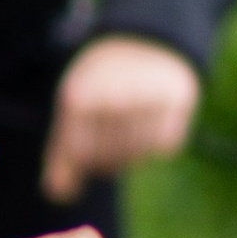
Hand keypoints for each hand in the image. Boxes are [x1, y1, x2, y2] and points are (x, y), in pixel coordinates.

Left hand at [41, 34, 198, 200]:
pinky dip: (158, 142)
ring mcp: (146, 101)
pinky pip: (165, 148)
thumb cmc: (99, 83)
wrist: (143, 40)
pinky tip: (151, 118)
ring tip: (130, 123)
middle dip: (108, 156)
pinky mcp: (177, 102)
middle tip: (112, 128)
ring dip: (133, 151)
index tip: (89, 144)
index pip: (81, 158)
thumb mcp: (72, 108)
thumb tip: (58, 196)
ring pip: (138, 158)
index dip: (85, 160)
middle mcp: (112, 100)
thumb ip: (61, 155)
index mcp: (79, 101)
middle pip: (109, 161)